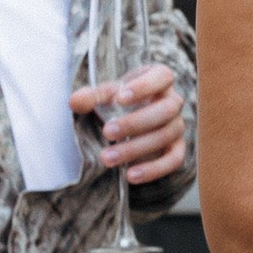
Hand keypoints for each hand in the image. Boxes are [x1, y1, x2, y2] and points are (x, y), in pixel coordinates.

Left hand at [70, 60, 186, 184]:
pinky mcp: (176, 149)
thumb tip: (74, 102)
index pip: (163, 76)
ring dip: (135, 148)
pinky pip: (173, 160)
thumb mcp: (105, 95)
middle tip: (107, 132)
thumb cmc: (119, 101)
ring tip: (107, 158)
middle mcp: (173, 102)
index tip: (120, 98)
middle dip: (135, 123)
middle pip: (165, 110)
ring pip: (165, 136)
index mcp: (159, 79)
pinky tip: (130, 175)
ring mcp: (177, 126)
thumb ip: (91, 97)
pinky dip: (153, 169)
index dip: (144, 86)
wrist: (131, 120)